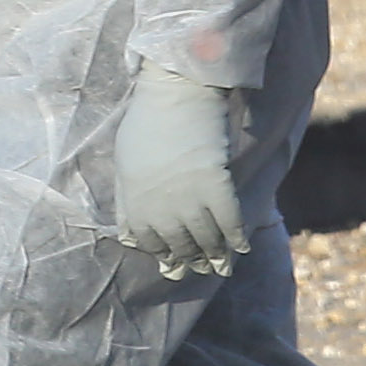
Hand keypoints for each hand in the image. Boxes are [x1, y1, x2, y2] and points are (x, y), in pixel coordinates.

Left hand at [111, 62, 246, 272]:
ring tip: (221, 268)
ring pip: (205, 239)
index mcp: (136, 204)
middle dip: (190, 261)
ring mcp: (191, 200)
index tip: (172, 261)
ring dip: (214, 257)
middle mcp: (162, 208)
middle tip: (201, 270)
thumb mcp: (123, 166)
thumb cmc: (145, 125)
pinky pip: (230, 222)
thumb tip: (128, 236)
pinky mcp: (217, 187)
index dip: (163, 253)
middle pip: (179, 245)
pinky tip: (241, 248)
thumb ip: (125, 202)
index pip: (150, 242)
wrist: (175, 95)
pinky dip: (236, 238)